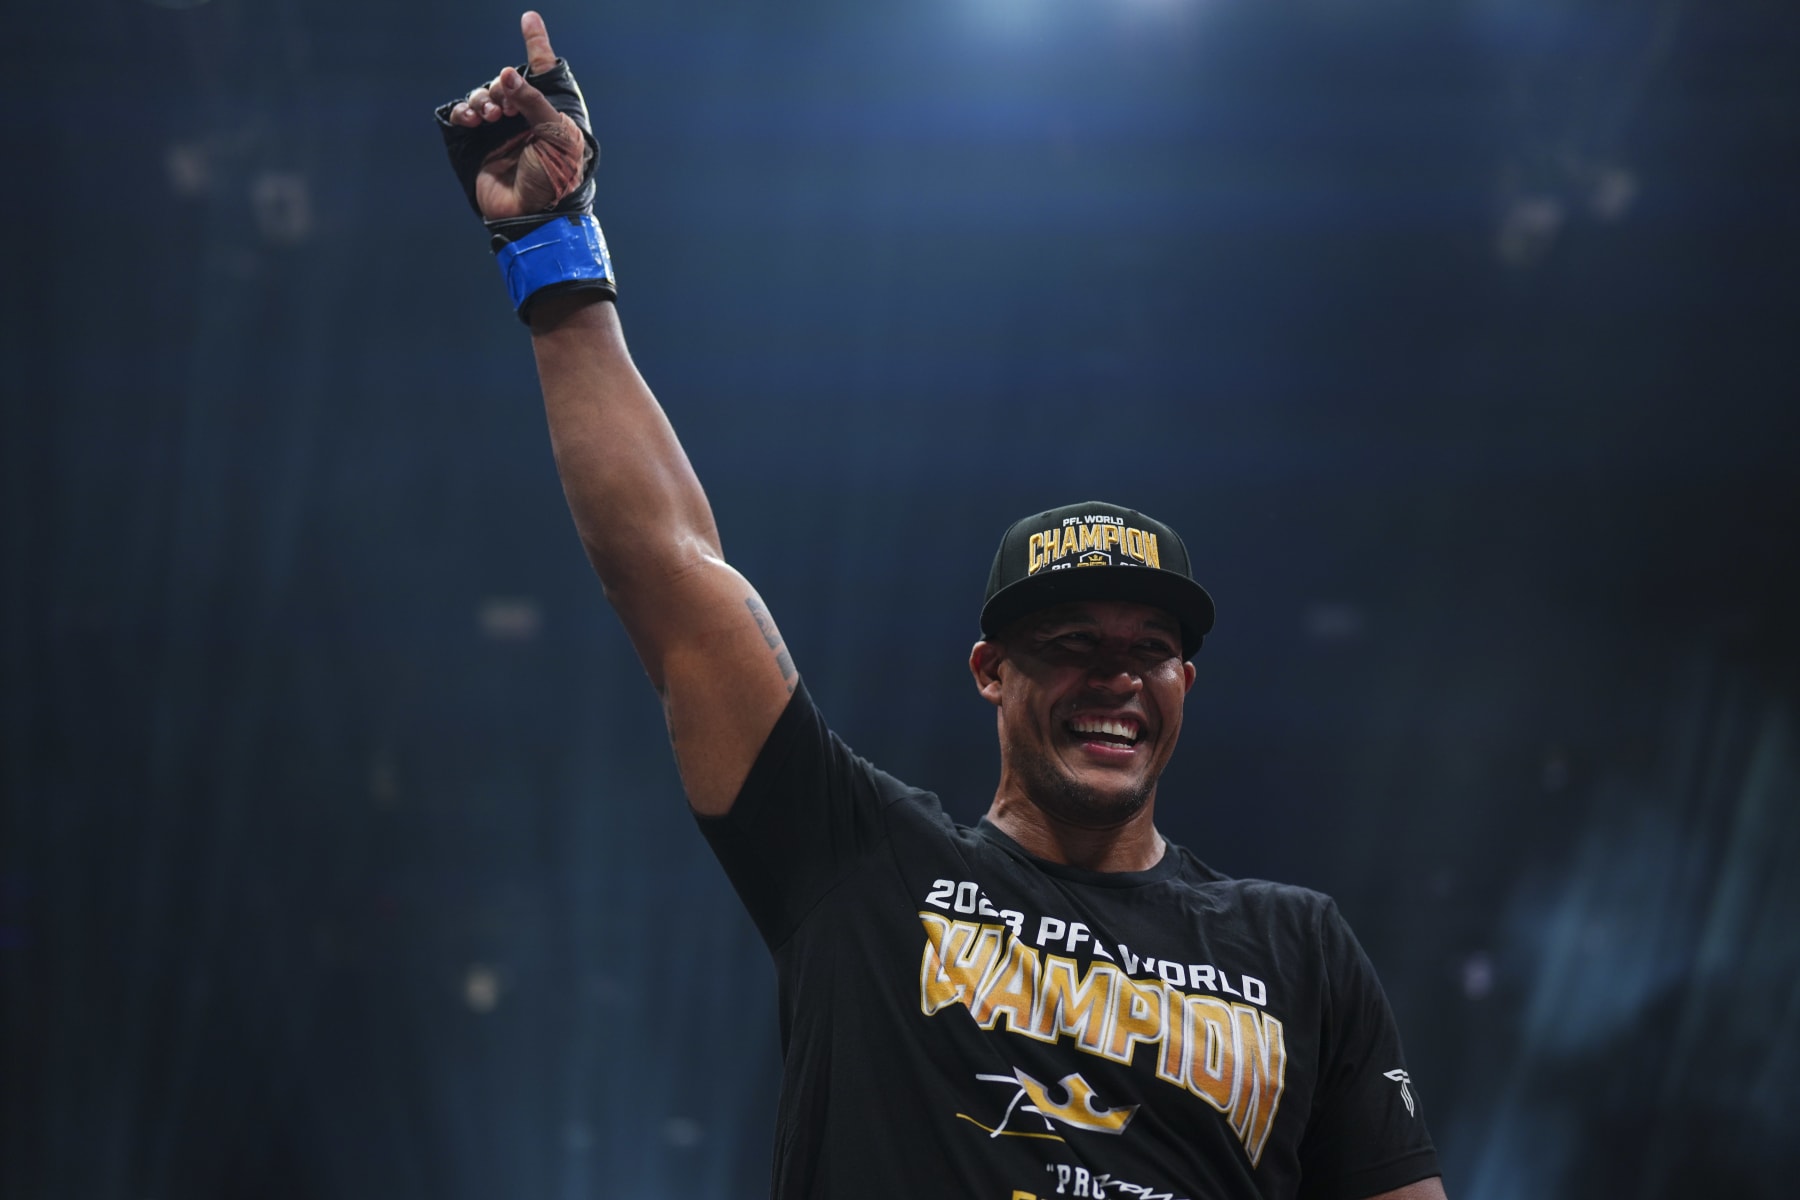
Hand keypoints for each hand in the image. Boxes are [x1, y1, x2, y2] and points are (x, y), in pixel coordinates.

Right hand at [446, 11, 589, 219]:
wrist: (535, 215)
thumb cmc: (557, 178)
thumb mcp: (555, 135)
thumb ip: (532, 101)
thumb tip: (506, 74)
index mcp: (551, 114)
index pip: (542, 73)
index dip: (536, 44)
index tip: (529, 19)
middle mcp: (526, 119)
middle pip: (505, 82)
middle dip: (501, 87)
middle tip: (503, 107)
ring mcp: (501, 132)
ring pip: (483, 96)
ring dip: (482, 99)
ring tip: (487, 116)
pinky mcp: (479, 146)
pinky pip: (465, 116)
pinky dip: (464, 112)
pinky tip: (470, 119)